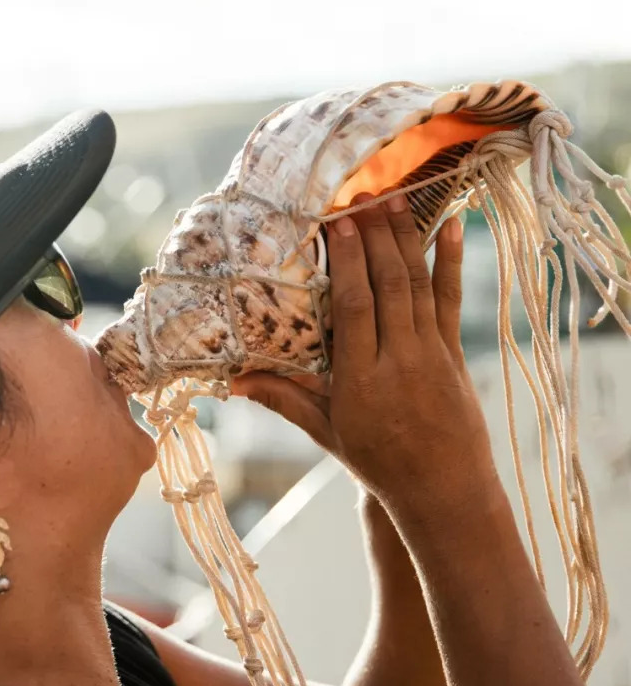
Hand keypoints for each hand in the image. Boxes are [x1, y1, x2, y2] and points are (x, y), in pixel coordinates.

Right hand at [232, 195, 497, 520]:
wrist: (444, 490)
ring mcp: (432, 354)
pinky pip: (451, 300)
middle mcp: (400, 361)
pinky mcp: (454, 353)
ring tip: (393, 197)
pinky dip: (450, 261)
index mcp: (362, 380)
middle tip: (363, 195)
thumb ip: (283, 398)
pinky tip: (450, 225)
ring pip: (418, 286)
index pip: (356, 310)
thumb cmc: (377, 460)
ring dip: (407, 238)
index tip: (341, 224)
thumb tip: (231, 382)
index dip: (351, 263)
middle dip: (376, 237)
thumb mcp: (325, 432)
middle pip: (389, 287)